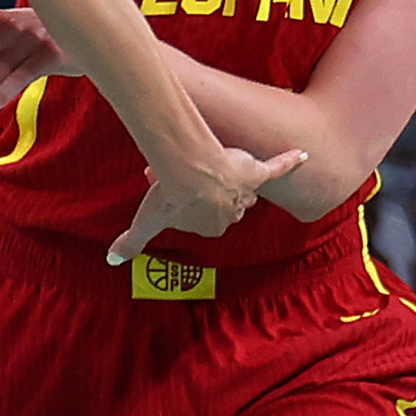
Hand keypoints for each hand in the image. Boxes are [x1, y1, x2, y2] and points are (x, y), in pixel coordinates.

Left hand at [110, 137, 307, 265]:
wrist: (189, 169)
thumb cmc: (170, 196)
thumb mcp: (146, 221)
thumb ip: (131, 242)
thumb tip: (112, 260)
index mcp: (210, 226)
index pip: (203, 217)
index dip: (187, 203)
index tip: (170, 189)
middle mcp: (232, 211)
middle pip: (221, 200)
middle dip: (205, 189)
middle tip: (183, 173)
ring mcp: (245, 191)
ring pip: (241, 186)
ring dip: (232, 175)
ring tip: (217, 162)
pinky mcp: (256, 171)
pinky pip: (277, 167)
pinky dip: (290, 160)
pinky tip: (303, 155)